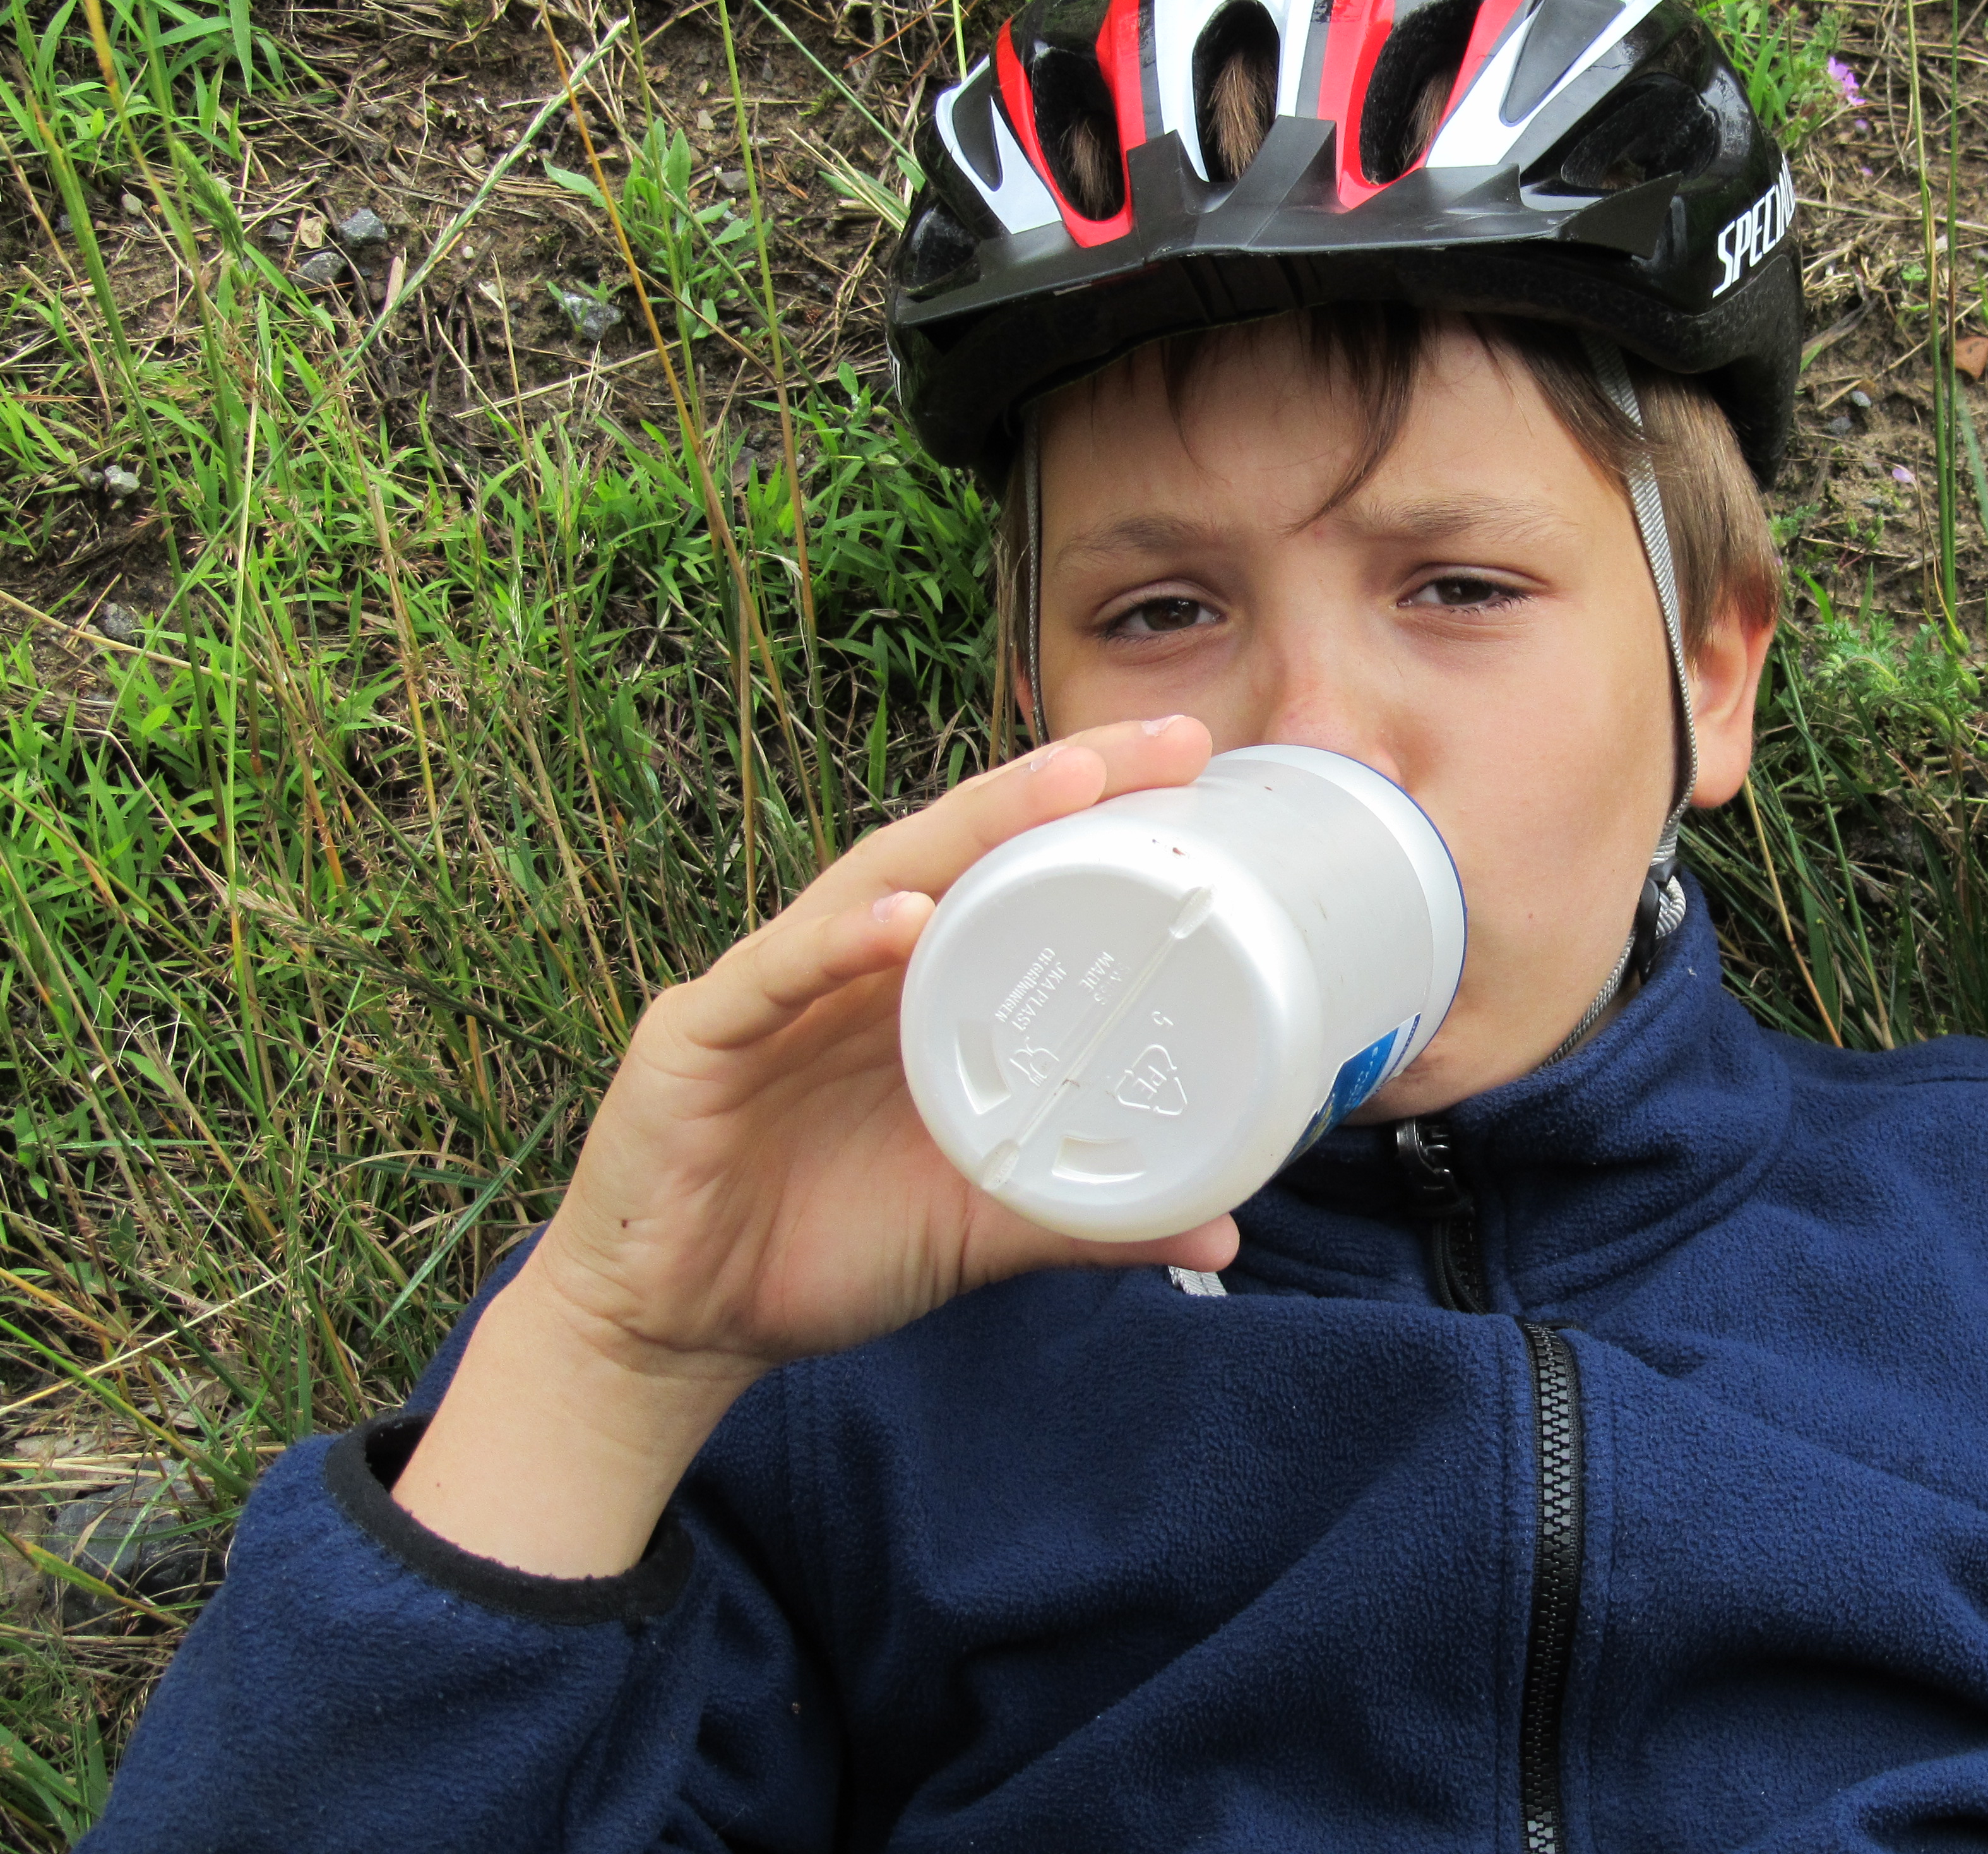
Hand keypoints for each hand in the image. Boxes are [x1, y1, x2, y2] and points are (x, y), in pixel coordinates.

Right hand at [393, 717, 1237, 1573]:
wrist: (681, 1331)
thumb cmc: (829, 1248)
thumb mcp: (980, 1229)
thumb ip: (1086, 1219)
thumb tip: (1221, 1232)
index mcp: (920, 991)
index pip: (1015, 875)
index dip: (1099, 820)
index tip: (1202, 775)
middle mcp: (853, 965)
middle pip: (961, 847)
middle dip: (1060, 785)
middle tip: (1170, 742)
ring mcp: (774, 989)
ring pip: (876, 881)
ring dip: (969, 830)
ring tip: (1063, 786)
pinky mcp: (698, 1039)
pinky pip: (773, 975)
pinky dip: (835, 945)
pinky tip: (900, 923)